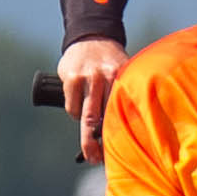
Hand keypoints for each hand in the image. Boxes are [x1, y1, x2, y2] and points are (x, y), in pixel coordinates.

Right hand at [55, 37, 127, 162]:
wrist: (92, 37)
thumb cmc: (111, 64)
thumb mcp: (124, 76)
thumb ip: (122, 99)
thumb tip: (124, 135)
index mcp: (123, 79)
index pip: (120, 113)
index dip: (115, 137)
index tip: (112, 154)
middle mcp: (107, 78)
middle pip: (100, 118)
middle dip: (94, 143)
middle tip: (93, 159)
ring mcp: (88, 77)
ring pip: (83, 115)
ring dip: (84, 128)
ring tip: (88, 126)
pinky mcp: (72, 78)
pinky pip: (71, 106)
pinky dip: (74, 111)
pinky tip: (79, 105)